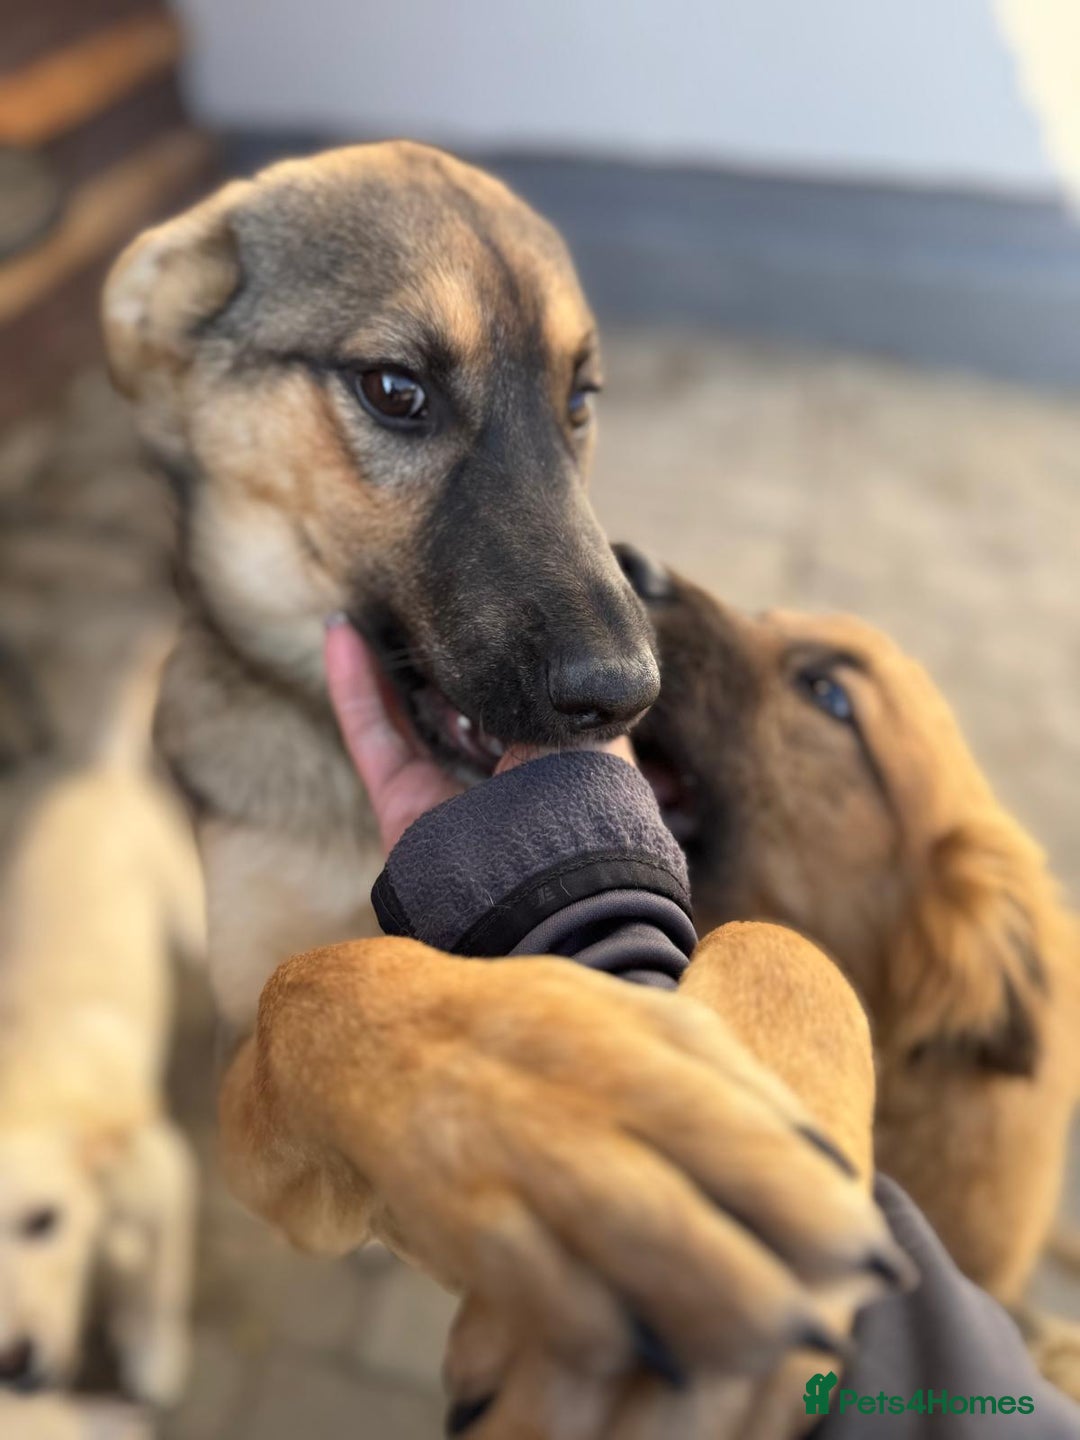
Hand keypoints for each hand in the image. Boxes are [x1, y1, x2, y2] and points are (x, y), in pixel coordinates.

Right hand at [232, 936, 905, 1400]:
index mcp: (632, 1045)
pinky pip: (546, 1304)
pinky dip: (608, 1342)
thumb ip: (727, 1081)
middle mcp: (572, 1101)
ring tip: (755, 1351)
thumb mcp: (635, 1021)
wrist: (378, 1037)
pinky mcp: (461, 1221)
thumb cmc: (539, 1036)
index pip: (738, 1132)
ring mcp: (511, 1164)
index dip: (811, 1204)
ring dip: (700, 1325)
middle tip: (822, 1331)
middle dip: (766, 1290)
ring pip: (617, 1267)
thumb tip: (824, 1160)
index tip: (868, 1252)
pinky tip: (646, 1350)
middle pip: (684, 1217)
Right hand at [324, 617, 634, 851]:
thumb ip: (560, 687)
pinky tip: (340, 634)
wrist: (543, 876)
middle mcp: (499, 775)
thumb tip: (536, 638)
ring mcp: (445, 789)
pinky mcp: (400, 800)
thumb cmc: (583, 799)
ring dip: (386, 661)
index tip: (487, 604)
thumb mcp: (590, 728)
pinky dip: (352, 684)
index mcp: (553, 759)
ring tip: (370, 605)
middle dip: (441, 656)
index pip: (523, 698)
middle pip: (460, 703)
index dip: (505, 654)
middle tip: (423, 600)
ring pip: (408, 712)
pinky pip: (371, 732)